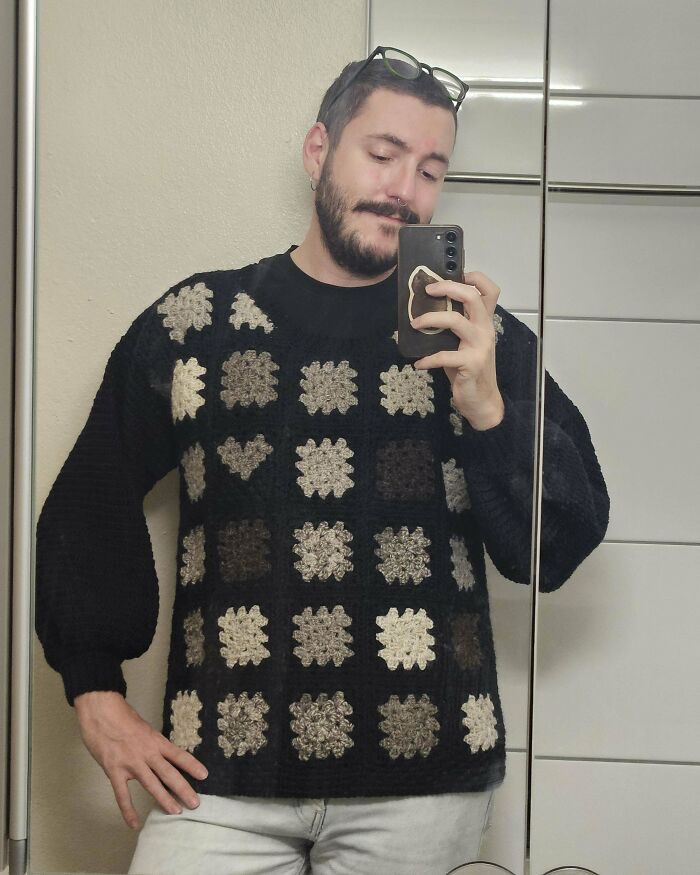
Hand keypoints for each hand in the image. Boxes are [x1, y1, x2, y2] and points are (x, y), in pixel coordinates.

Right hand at [74, 690, 207, 828]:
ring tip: (176, 812)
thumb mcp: (143, 727)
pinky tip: (134, 823)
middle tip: (195, 803)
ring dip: (164, 799)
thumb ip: (151, 743)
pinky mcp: (114, 771)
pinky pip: (122, 795)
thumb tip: (159, 755)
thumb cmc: (121, 717)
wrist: (101, 711)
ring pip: (151, 784)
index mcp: (156, 740)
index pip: (178, 754)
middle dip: (183, 789)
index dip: (192, 765)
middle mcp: (147, 753)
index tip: (204, 775)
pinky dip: (128, 810)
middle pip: (169, 773)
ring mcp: (131, 763)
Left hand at [410, 270, 504, 430]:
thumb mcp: (463, 343)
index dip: (475, 277)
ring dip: (430, 319)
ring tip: (414, 324)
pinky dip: (428, 359)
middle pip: (471, 296)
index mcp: (484, 322)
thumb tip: (426, 308)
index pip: (489, 290)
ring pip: (455, 320)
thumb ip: (453, 326)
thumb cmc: (468, 369)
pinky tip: (418, 364)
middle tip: (427, 290)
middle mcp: (485, 329)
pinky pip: (444, 356)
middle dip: (447, 287)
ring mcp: (480, 346)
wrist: (481, 400)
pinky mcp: (471, 364)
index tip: (455, 274)